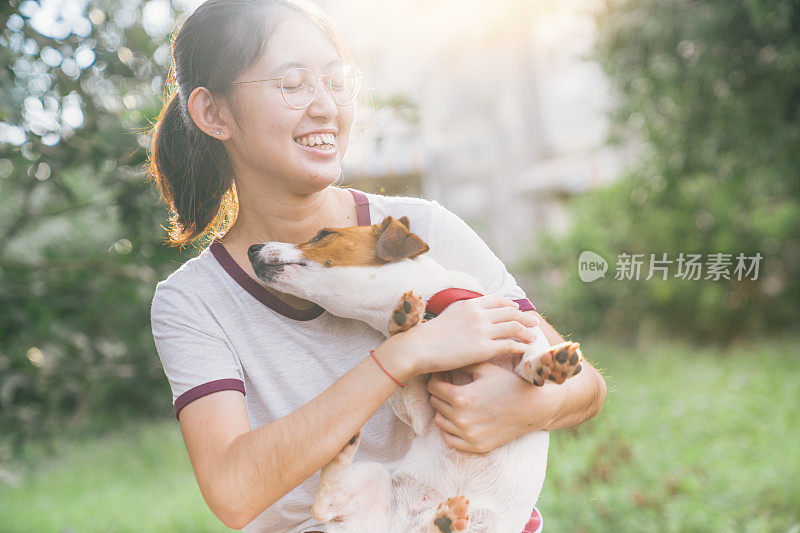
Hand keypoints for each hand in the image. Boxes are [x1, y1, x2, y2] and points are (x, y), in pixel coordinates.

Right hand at [387, 295, 538, 376]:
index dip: (510, 306)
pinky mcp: (483, 349)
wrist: (419, 347)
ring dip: (527, 332)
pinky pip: (509, 345)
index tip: (517, 311)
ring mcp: (482, 331)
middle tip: (534, 323)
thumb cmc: (429, 335)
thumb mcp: (449, 314)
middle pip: (510, 313)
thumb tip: (473, 313)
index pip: (498, 300)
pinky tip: (524, 349)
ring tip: (534, 337)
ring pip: (514, 327)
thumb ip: (465, 312)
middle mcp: (479, 314)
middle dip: (525, 318)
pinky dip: (520, 346)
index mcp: (470, 305)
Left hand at [426, 361, 555, 452]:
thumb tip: (445, 358)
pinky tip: (459, 418)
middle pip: (435, 403)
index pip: (433, 387)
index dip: (437, 377)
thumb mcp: (485, 368)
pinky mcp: (476, 446)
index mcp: (462, 397)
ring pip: (440, 421)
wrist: (533, 407)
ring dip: (443, 410)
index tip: (444, 374)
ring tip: (454, 401)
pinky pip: (450, 439)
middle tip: (448, 385)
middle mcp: (462, 419)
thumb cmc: (509, 383)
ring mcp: (468, 435)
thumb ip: (462, 363)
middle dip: (440, 392)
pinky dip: (450, 429)